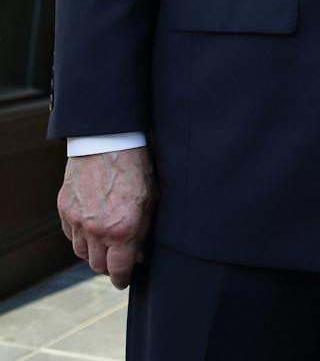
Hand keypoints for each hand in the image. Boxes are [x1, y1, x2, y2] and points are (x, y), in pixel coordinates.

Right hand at [57, 147, 154, 288]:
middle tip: (118, 260)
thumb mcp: (151, 199)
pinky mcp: (64, 210)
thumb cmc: (135, 167)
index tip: (123, 280)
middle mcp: (97, 230)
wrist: (107, 142)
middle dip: (108, 266)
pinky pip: (70, 235)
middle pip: (97, 265)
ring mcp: (77, 221)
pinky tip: (91, 228)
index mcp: (122, 229)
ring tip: (105, 244)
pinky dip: (80, 237)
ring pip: (81, 253)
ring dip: (93, 252)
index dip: (121, 279)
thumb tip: (139, 253)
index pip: (118, 269)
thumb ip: (143, 230)